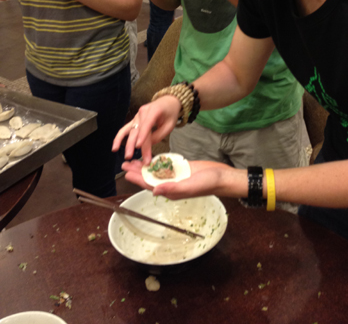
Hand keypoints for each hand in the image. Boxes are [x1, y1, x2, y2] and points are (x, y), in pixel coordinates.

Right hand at [112, 95, 180, 163]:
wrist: (168, 101)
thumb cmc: (170, 113)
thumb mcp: (170, 124)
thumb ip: (159, 135)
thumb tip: (148, 145)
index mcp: (153, 111)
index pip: (146, 125)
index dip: (142, 136)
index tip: (138, 146)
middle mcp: (142, 112)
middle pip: (137, 130)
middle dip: (133, 144)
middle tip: (131, 156)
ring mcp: (136, 116)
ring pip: (129, 130)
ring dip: (125, 143)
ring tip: (123, 154)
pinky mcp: (134, 121)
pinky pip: (125, 129)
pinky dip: (119, 138)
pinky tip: (115, 147)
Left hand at [121, 158, 235, 199]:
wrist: (222, 176)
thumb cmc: (208, 183)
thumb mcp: (190, 186)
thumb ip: (173, 188)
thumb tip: (155, 190)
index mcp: (171, 191)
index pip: (150, 185)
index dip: (137, 178)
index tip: (126, 172)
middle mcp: (171, 185)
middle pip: (150, 178)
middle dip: (137, 171)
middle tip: (124, 163)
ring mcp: (176, 177)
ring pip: (156, 172)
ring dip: (144, 166)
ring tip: (133, 160)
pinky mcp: (181, 169)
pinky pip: (166, 167)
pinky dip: (157, 162)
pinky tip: (151, 158)